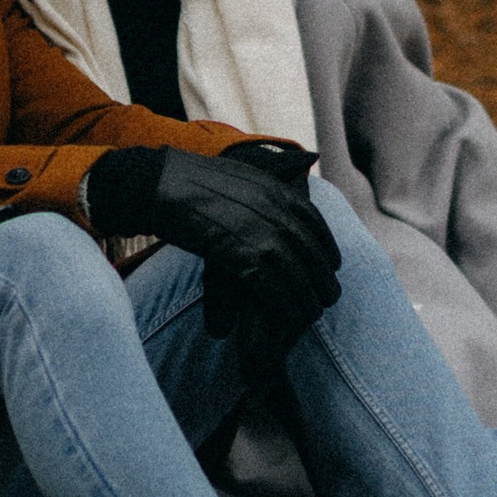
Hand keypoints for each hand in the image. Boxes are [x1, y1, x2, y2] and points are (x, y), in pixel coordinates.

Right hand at [109, 143, 340, 358]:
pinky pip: (275, 289)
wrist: (163, 185)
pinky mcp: (244, 257)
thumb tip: (274, 194)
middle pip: (313, 253)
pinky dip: (284, 307)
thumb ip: (262, 191)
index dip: (327, 247)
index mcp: (277, 190)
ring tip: (312, 315)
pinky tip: (288, 319)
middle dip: (324, 278)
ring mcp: (263, 234)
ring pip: (298, 276)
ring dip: (307, 299)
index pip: (315, 223)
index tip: (332, 264)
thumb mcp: (240, 177)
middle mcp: (277, 211)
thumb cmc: (191, 182)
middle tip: (329, 297)